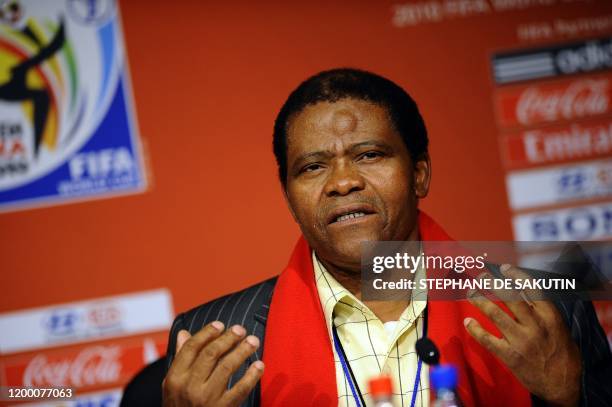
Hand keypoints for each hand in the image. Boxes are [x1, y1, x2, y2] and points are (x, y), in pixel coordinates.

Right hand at [163, 322, 264, 406]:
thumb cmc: (180, 406)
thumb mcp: (173, 385)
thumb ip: (181, 359)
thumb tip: (183, 334)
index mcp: (175, 377)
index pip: (192, 348)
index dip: (207, 333)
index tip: (221, 325)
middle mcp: (189, 386)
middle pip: (211, 354)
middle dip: (228, 338)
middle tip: (241, 329)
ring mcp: (206, 399)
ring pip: (226, 367)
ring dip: (242, 351)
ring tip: (253, 341)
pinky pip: (240, 389)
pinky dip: (251, 376)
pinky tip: (260, 365)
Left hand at [464, 265, 580, 406]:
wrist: (565, 385)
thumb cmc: (563, 355)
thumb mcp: (559, 328)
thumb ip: (543, 311)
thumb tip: (524, 291)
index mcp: (550, 317)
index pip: (531, 289)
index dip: (516, 276)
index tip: (504, 268)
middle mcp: (535, 326)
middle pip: (509, 297)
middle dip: (493, 284)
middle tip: (482, 276)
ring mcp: (521, 341)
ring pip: (495, 314)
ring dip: (480, 300)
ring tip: (470, 292)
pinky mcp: (510, 356)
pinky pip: (488, 340)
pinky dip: (475, 330)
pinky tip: (468, 322)